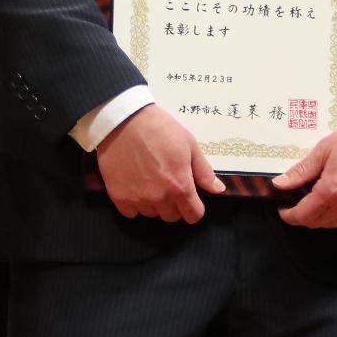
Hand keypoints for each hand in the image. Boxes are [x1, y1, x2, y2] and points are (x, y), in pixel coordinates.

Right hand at [94, 104, 224, 222]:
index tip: (190, 198)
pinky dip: (134, 203)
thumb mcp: (189, 144)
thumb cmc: (159, 129)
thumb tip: (218, 189)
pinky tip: (135, 185)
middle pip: (172, 216)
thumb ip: (204, 171)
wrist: (124, 120)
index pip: (193, 215)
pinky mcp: (118, 197)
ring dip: (153, 203)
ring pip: (151, 213)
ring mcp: (137, 199)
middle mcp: (159, 197)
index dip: (194, 207)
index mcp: (180, 186)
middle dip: (174, 204)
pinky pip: (131, 212)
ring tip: (150, 180)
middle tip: (168, 183)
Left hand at [272, 117, 336, 227]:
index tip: (285, 209)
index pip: (302, 216)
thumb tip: (280, 183)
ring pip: (334, 224)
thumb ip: (301, 171)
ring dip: (323, 215)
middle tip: (301, 199)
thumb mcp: (324, 150)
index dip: (289, 215)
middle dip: (305, 214)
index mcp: (331, 192)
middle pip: (317, 223)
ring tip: (323, 196)